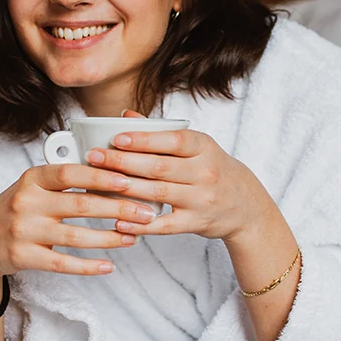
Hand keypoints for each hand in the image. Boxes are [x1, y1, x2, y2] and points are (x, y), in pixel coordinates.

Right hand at [0, 163, 157, 282]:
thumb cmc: (16, 209)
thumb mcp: (33, 187)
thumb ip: (64, 180)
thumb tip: (113, 175)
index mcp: (31, 179)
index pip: (69, 172)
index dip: (100, 175)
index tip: (128, 180)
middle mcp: (26, 202)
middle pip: (80, 204)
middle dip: (118, 208)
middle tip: (146, 212)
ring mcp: (24, 231)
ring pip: (76, 236)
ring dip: (110, 237)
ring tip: (134, 236)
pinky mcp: (23, 257)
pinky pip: (62, 264)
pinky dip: (88, 265)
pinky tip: (109, 265)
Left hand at [86, 125, 267, 243]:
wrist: (245, 204)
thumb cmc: (211, 168)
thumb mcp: (197, 146)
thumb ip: (160, 132)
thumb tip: (125, 115)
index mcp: (204, 147)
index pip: (172, 140)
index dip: (144, 139)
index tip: (116, 138)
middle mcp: (205, 172)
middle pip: (159, 167)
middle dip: (123, 162)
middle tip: (94, 157)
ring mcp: (201, 199)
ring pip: (158, 193)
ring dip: (125, 189)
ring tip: (98, 183)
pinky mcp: (196, 223)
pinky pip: (165, 224)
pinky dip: (141, 224)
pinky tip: (119, 221)